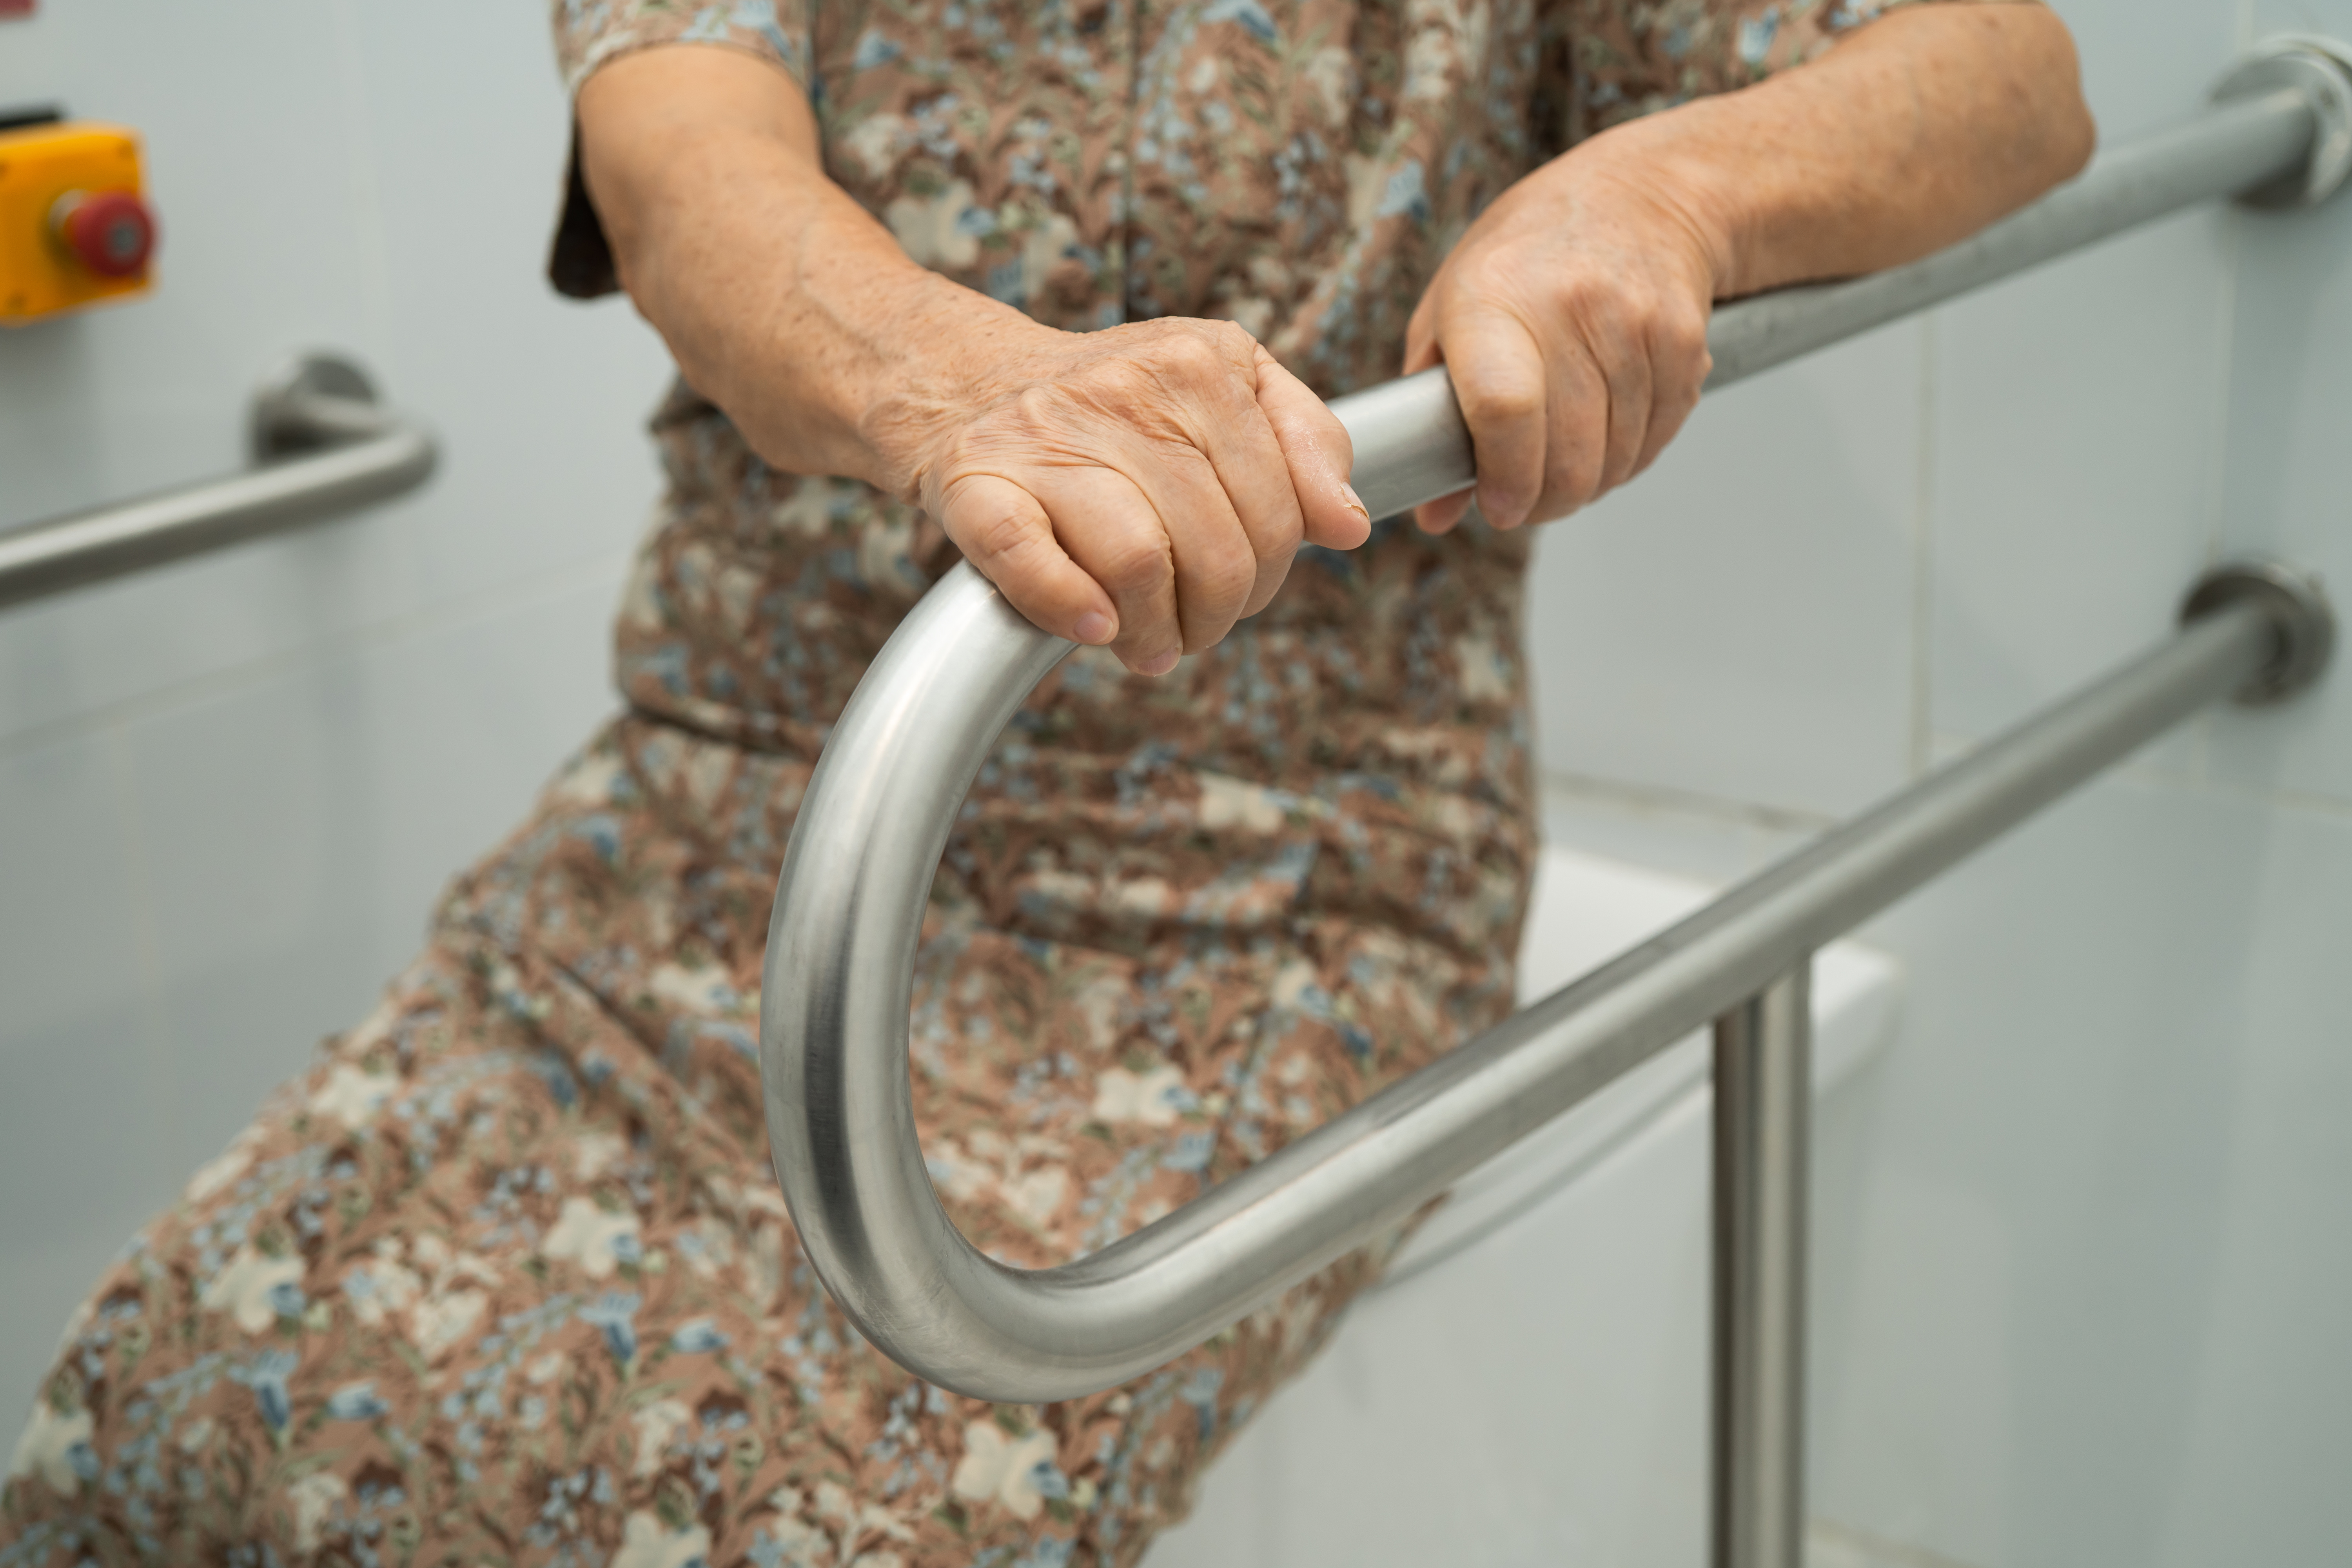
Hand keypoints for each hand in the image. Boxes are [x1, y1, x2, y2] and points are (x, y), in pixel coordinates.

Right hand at [864, 303, 1368, 674]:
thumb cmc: (1114, 408)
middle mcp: (1124, 387)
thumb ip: (1303, 443)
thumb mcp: (1225, 390)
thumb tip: (1349, 526)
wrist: (965, 383)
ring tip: (1145, 643)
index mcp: (1200, 361)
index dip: (1271, 573)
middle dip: (1217, 614)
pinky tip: (1095, 627)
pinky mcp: (973, 481)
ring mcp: (1044, 434)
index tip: (1241, 586)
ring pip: (1140, 561)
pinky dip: (1070, 608)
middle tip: (1191, 627)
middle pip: (1219, 548)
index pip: (1280, 509)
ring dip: (1153, 632)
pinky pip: (1030, 558)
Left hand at [1403, 153, 1728, 534]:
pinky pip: (1657, 439)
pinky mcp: (1684, 342)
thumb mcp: (1453, 308)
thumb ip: (1433, 411)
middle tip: (1525, 502)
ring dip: (1588, 482)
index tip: (1498, 507)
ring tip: (1563, 463)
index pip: (1505, 408)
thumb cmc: (1527, 256)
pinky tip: (1606, 434)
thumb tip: (1436, 513)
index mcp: (1493, 295)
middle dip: (1545, 502)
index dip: (1505, 477)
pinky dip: (1629, 457)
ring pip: (1616, 458)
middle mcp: (1569, 305)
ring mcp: (1635, 322)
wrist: (1642, 193)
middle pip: (1568, 452)